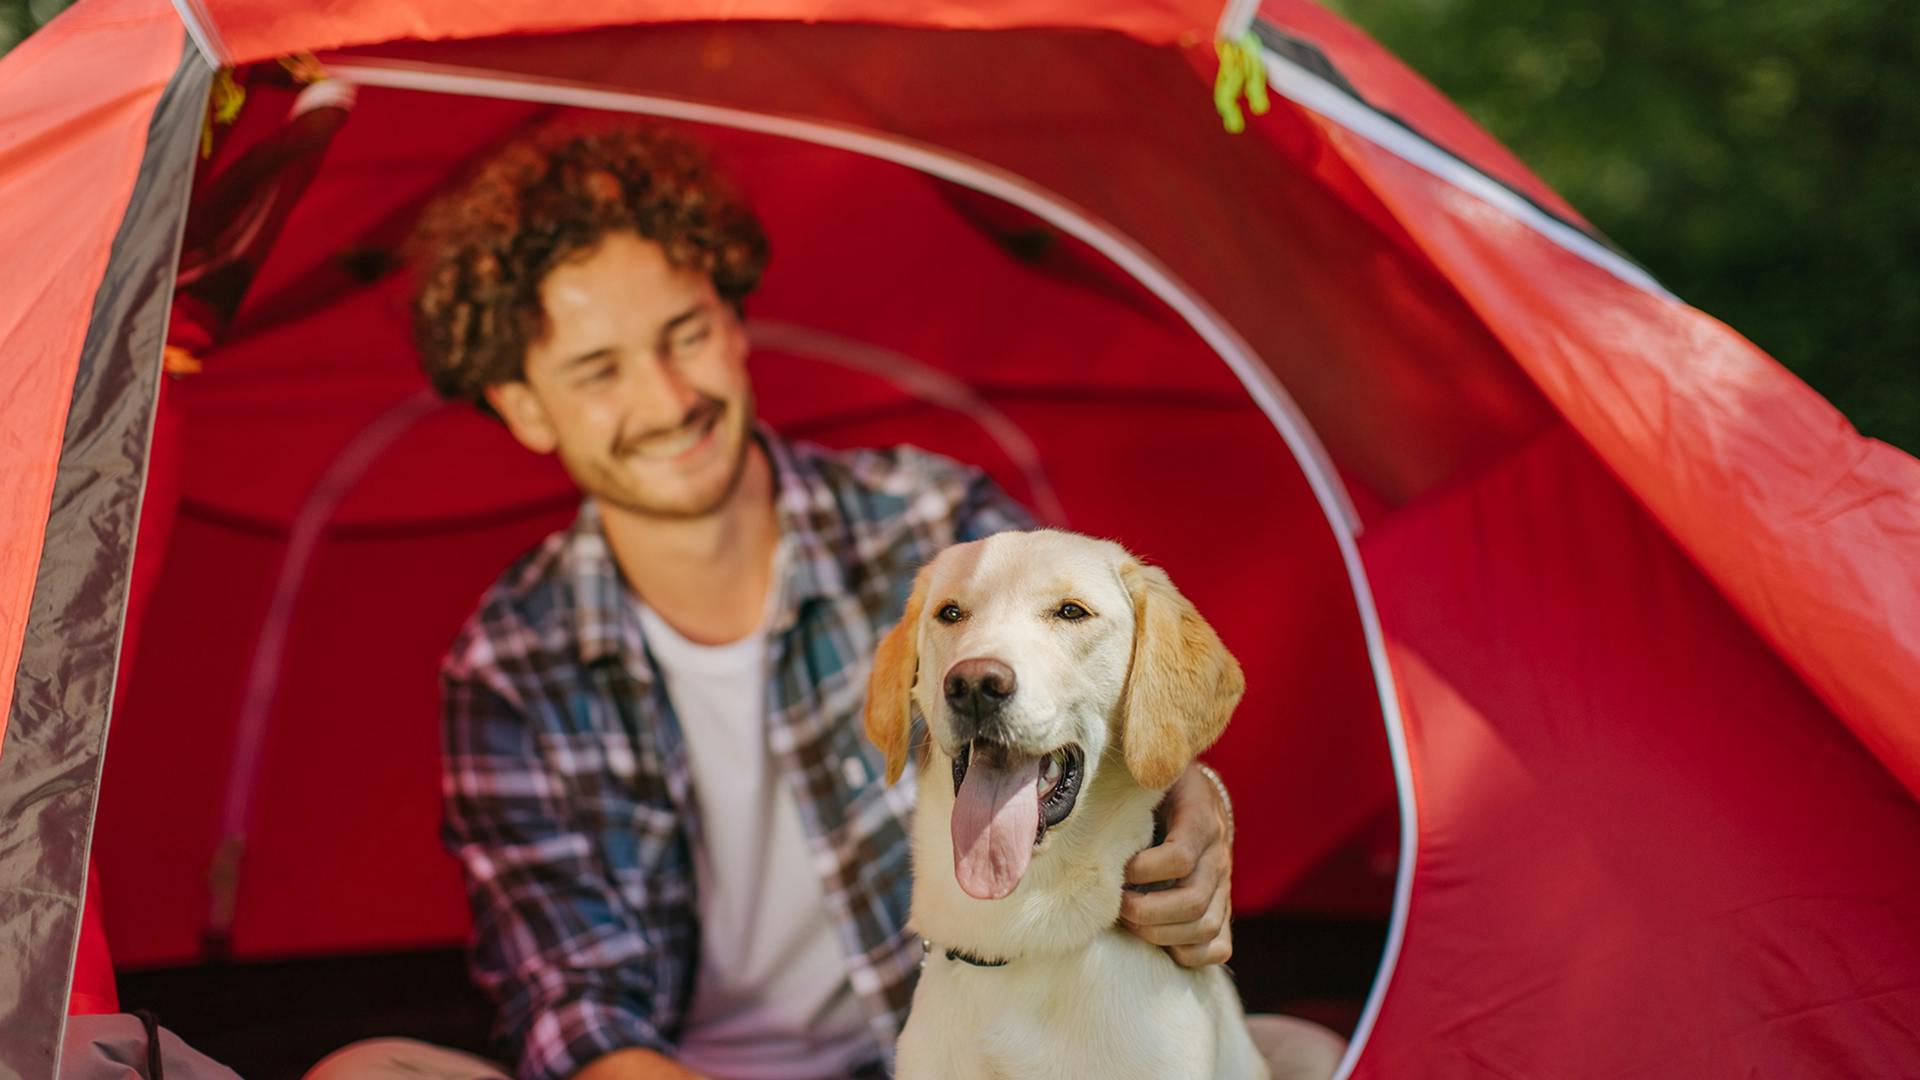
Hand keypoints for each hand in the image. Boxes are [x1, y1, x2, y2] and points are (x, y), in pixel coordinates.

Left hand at [1118, 762, 1232, 966]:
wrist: (1195, 796)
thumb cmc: (1157, 786)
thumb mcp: (1150, 772)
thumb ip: (1133, 775)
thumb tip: (1087, 784)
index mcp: (1200, 818)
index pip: (1179, 856)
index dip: (1142, 869)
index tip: (1117, 868)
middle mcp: (1218, 856)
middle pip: (1192, 900)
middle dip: (1145, 911)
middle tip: (1115, 905)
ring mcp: (1224, 886)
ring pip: (1205, 928)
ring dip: (1160, 934)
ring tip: (1129, 921)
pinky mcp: (1222, 909)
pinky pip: (1218, 947)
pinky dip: (1188, 953)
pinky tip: (1159, 942)